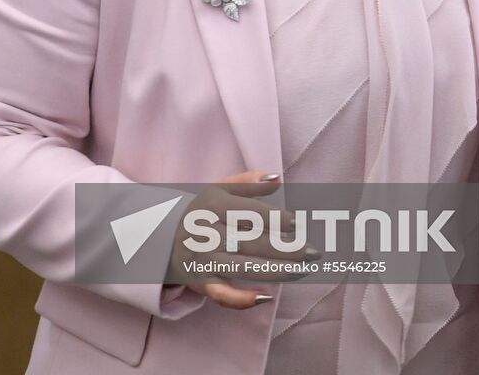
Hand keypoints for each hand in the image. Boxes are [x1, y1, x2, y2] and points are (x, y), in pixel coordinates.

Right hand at [168, 170, 314, 309]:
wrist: (164, 236)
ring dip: (275, 271)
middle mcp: (206, 232)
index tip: (297, 223)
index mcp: (212, 204)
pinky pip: (221, 295)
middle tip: (313, 252)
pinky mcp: (200, 282)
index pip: (249, 213)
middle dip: (285, 248)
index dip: (275, 218)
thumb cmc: (204, 210)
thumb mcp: (220, 188)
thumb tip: (277, 179)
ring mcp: (203, 259)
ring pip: (242, 268)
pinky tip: (266, 297)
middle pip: (251, 242)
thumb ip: (249, 183)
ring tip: (302, 271)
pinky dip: (241, 300)